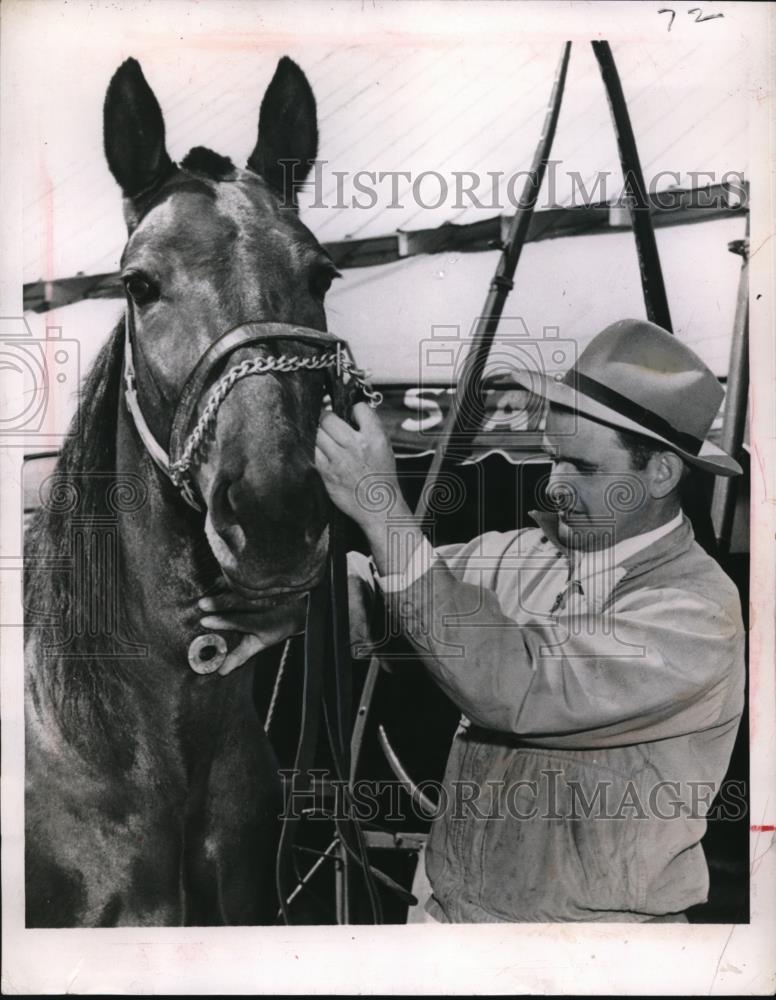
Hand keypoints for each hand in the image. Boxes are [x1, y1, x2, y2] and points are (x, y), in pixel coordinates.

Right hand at [197, 580, 305, 675]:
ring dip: (228, 586)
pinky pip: (250, 575)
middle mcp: (267, 606)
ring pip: (246, 587)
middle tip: (202, 603)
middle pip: (242, 604)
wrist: (298, 608)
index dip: (223, 622)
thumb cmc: (273, 627)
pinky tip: (221, 577)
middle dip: (222, 603)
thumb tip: (221, 671)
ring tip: (211, 586)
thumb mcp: (259, 643)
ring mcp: (268, 591)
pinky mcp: (268, 580)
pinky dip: (236, 576)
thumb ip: (240, 655)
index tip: (205, 621)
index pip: (241, 622)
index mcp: (265, 623)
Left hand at [315, 402, 406, 529]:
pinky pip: (312, 452)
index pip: (358, 408)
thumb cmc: (382, 477)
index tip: (348, 412)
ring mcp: (339, 460)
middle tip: (327, 421)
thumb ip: (370, 428)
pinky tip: (319, 450)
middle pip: (328, 418)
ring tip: (323, 436)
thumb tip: (352, 412)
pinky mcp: (327, 473)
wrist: (379, 506)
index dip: (351, 408)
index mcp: (374, 437)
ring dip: (318, 432)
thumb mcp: (385, 447)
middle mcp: (355, 446)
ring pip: (317, 433)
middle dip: (326, 417)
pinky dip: (313, 448)